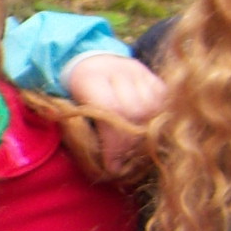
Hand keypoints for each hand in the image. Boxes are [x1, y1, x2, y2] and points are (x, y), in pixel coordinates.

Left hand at [61, 51, 162, 172]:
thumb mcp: (67, 109)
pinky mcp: (153, 76)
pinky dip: (157, 120)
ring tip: (133, 150)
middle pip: (135, 111)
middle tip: (123, 162)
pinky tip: (145, 132)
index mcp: (89, 78)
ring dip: (145, 134)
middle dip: (130, 143)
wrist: (88, 64)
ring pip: (152, 108)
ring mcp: (138, 71)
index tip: (112, 166)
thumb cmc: (74, 95)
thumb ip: (81, 131)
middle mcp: (117, 70)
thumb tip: (109, 166)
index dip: (114, 142)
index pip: (111, 111)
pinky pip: (162, 102)